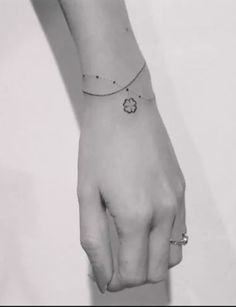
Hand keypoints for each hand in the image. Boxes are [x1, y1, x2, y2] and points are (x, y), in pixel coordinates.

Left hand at [77, 92, 185, 292]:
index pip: (132, 273)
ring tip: (130, 246)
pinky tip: (145, 225)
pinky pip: (180, 229)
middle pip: (158, 271)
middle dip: (133, 275)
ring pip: (174, 254)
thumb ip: (94, 239)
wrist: (125, 107)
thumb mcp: (86, 194)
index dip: (115, 282)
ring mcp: (177, 200)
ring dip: (152, 260)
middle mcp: (164, 213)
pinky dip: (163, 240)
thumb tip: (102, 274)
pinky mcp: (182, 189)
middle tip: (114, 262)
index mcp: (136, 216)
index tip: (103, 277)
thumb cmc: (99, 147)